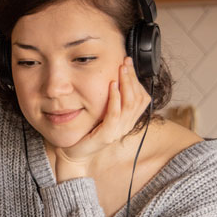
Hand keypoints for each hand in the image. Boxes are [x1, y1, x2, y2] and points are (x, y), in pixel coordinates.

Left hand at [53, 57, 150, 181]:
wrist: (74, 154)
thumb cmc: (86, 133)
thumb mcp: (101, 114)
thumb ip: (110, 101)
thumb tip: (112, 79)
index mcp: (127, 121)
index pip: (141, 98)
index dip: (137, 80)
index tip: (129, 64)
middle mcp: (126, 126)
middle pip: (138, 99)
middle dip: (132, 78)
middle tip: (125, 62)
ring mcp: (118, 131)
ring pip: (130, 104)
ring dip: (126, 84)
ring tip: (121, 70)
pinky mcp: (107, 135)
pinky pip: (115, 114)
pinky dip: (115, 98)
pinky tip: (112, 86)